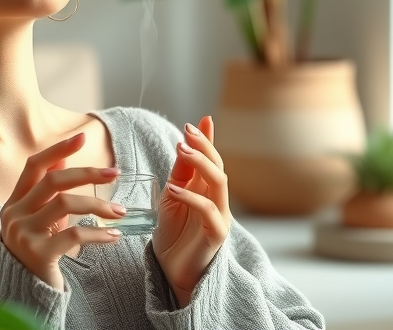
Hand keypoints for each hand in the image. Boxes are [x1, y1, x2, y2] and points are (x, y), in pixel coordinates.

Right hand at [0, 132, 126, 290]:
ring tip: (120, 211)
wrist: (25, 292)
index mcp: (14, 202)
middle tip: (115, 173)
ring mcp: (24, 234)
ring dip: (98, 205)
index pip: (34, 166)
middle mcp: (14, 215)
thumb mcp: (41, 218)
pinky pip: (74, 234)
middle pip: (52, 181)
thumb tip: (64, 158)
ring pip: (65, 204)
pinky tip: (114, 236)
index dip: (58, 149)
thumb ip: (49, 191)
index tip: (82, 137)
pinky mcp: (38, 254)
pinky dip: (98, 233)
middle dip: (87, 173)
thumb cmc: (38, 251)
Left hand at [152, 116, 231, 307]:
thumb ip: (179, 174)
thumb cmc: (173, 236)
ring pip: (219, 183)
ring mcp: (220, 217)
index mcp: (207, 190)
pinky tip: (173, 188)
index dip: (208, 140)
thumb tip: (183, 142)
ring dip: (200, 164)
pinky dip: (191, 197)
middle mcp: (218, 201)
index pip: (212, 159)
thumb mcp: (171, 198)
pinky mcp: (216, 235)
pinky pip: (208, 211)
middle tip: (186, 131)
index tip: (200, 120)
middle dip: (204, 146)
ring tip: (181, 150)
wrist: (172, 272)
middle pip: (218, 166)